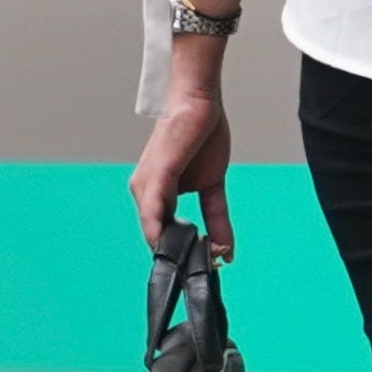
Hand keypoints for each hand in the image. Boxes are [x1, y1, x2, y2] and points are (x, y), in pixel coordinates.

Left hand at [134, 72, 236, 255]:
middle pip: (158, 237)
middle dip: (181, 257)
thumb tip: (227, 250)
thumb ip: (217, 218)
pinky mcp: (157, 174)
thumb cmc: (202, 137)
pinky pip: (152, 210)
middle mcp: (144, 191)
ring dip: (175, 250)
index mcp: (156, 195)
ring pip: (153, 229)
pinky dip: (160, 231)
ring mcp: (147, 184)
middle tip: (207, 270)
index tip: (204, 268)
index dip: (182, 254)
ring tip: (200, 262)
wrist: (199, 102)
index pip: (164, 235)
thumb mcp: (213, 185)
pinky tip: (168, 247)